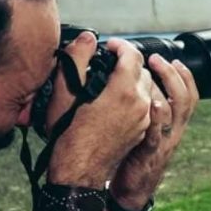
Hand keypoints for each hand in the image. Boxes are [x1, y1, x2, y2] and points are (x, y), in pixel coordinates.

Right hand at [46, 33, 152, 187]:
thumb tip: (88, 39)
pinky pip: (145, 107)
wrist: (78, 171)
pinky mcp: (142, 132)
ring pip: (146, 89)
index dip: (120, 45)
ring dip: (133, 81)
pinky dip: (135, 98)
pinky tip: (117, 101)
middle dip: (127, 63)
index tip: (109, 46)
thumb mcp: (65, 92)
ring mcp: (144, 119)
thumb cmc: (68, 134)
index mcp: (125, 90)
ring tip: (113, 81)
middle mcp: (140, 103)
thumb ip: (77, 58)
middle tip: (109, 63)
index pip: (133, 55)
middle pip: (142, 71)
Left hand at [108, 54, 199, 210]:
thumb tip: (138, 86)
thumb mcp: (145, 131)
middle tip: (158, 58)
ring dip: (164, 87)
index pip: (189, 96)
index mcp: (173, 126)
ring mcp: (163, 143)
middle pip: (185, 98)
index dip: (186, 76)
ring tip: (151, 72)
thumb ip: (146, 111)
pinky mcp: (150, 153)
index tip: (175, 59)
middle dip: (173, 74)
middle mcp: (173, 132)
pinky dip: (156, 116)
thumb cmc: (132, 158)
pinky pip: (157, 132)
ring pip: (174, 111)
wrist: (130, 193)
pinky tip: (151, 102)